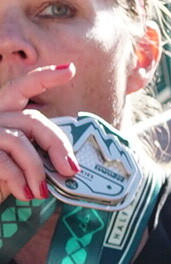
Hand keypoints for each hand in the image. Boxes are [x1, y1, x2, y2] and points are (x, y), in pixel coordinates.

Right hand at [0, 65, 79, 201]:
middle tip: (71, 170)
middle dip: (57, 145)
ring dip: (36, 170)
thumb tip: (70, 166)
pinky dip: (19, 180)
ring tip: (41, 192)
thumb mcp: (20, 161)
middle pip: (32, 120)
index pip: (21, 88)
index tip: (69, 69)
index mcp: (2, 113)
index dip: (43, 77)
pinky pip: (4, 161)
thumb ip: (37, 152)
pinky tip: (26, 194)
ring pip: (19, 142)